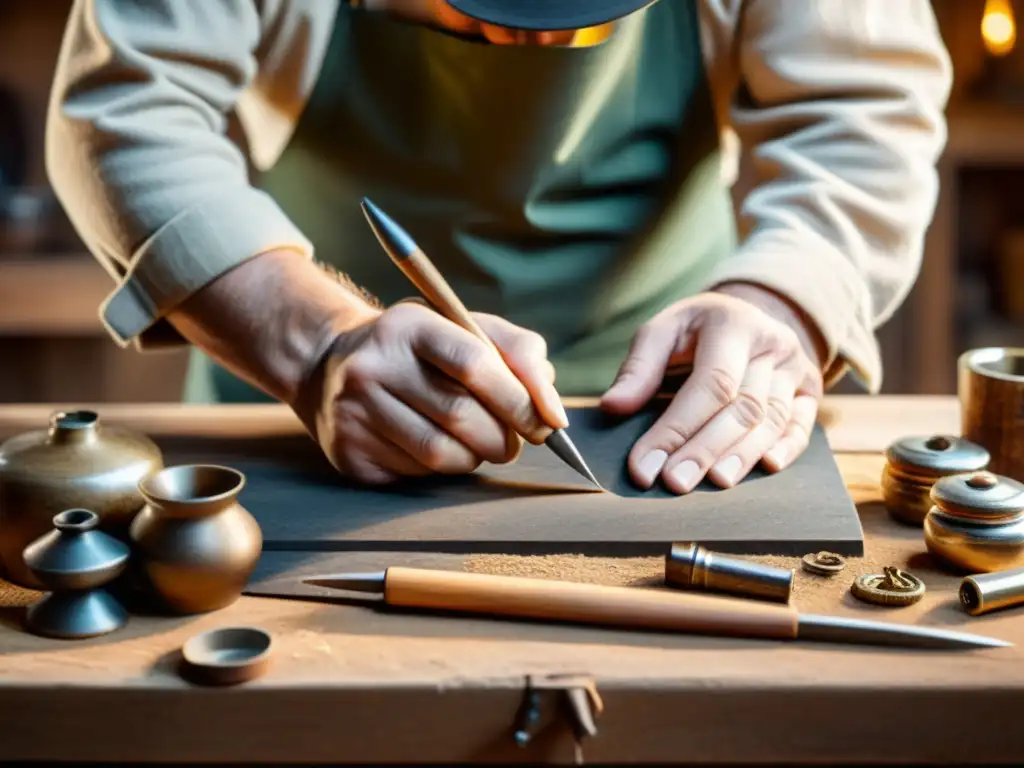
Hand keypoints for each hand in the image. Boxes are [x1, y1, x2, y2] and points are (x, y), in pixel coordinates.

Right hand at [294, 302, 566, 483]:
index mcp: (409, 325)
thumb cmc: (420, 349)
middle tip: (517, 440)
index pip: (475, 363)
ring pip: (442, 454)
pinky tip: (438, 448)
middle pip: (462, 416)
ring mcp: (354, 410)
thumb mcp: (464, 328)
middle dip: (506, 437)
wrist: (329, 366)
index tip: (548, 422)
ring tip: (482, 445)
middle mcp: (373, 365)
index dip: (520, 399)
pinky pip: (416, 475)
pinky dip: (443, 469)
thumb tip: (551, 408)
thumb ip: (518, 352)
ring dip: (478, 457)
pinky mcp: (349, 452)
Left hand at [600, 284, 825, 493]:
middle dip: (706, 449)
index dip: (677, 428)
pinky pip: (802, 424)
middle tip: (675, 482)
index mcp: (733, 325)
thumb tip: (613, 407)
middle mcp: (772, 343)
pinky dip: (786, 448)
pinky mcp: (809, 389)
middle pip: (743, 406)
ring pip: (773, 419)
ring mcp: (795, 367)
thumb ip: (639, 368)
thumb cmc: (695, 330)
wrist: (745, 315)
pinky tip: (767, 467)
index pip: (709, 384)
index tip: (646, 464)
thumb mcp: (663, 331)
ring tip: (714, 483)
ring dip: (743, 455)